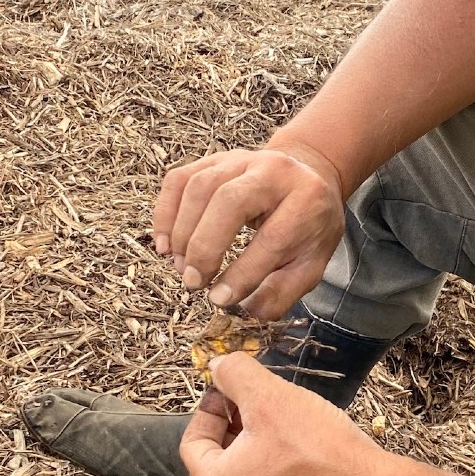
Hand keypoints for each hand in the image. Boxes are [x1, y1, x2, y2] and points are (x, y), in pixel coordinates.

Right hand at [152, 138, 345, 320]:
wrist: (307, 177)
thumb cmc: (307, 228)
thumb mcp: (310, 264)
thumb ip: (281, 293)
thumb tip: (243, 316)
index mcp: (307, 200)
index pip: (273, 238)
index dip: (243, 273)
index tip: (220, 299)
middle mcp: (275, 171)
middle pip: (230, 201)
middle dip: (205, 246)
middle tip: (193, 282)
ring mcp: (240, 159)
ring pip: (200, 187)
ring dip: (182, 231)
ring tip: (179, 266)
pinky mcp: (213, 159)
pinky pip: (179, 179)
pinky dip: (165, 213)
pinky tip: (164, 244)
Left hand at [179, 353, 388, 475]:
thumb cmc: (317, 449)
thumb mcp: (269, 396)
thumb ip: (234, 374)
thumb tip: (218, 366)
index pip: (193, 441)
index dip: (210, 408)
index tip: (232, 389)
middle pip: (218, 459)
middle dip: (235, 425)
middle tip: (258, 401)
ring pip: (246, 475)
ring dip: (257, 445)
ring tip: (283, 420)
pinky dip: (278, 468)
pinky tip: (304, 448)